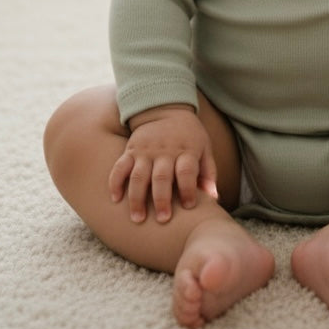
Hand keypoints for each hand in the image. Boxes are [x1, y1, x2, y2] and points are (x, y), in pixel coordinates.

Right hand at [108, 106, 217, 223]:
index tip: (189, 206)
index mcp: (186, 151)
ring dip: (137, 198)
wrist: (165, 109)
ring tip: (137, 218)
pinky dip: (115, 182)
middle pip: (162, 177)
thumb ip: (208, 173)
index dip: (189, 190)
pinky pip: (120, 166)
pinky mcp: (131, 150)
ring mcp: (146, 151)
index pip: (187, 172)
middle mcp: (165, 152)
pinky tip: (115, 199)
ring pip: (139, 176)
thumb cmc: (189, 136)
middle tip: (162, 219)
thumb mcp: (204, 148)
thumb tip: (213, 198)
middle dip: (161, 200)